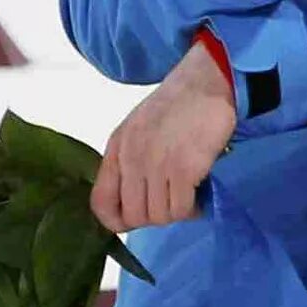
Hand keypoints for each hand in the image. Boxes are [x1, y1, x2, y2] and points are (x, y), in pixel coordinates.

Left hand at [92, 42, 236, 233]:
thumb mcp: (138, 129)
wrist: (205, 85)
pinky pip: (181, 208)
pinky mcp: (184, 169)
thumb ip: (130, 160)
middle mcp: (132, 160)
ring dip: (176, 213)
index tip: (135, 221)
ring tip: (188, 198)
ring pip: (159, 217)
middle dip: (154, 218)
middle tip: (171, 204)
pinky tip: (199, 197)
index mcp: (117, 150)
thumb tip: (134, 198)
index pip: (101, 202)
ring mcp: (157, 165)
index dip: (116, 221)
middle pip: (133, 216)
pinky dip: (192, 209)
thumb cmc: (176, 106)